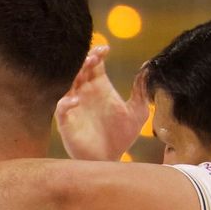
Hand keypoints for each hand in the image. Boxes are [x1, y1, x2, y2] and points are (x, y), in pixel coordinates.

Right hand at [55, 46, 148, 162]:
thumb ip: (141, 91)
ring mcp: (75, 107)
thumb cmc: (123, 136)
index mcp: (101, 88)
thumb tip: (148, 67)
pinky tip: (76, 101)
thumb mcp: (138, 112)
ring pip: (68, 84)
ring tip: (84, 70)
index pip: (95, 64)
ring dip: (74, 75)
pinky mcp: (67, 123)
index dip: (98, 53)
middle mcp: (85, 94)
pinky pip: (61, 108)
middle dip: (85, 60)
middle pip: (80, 70)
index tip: (106, 49)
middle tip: (94, 57)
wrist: (111, 160)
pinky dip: (66, 102)